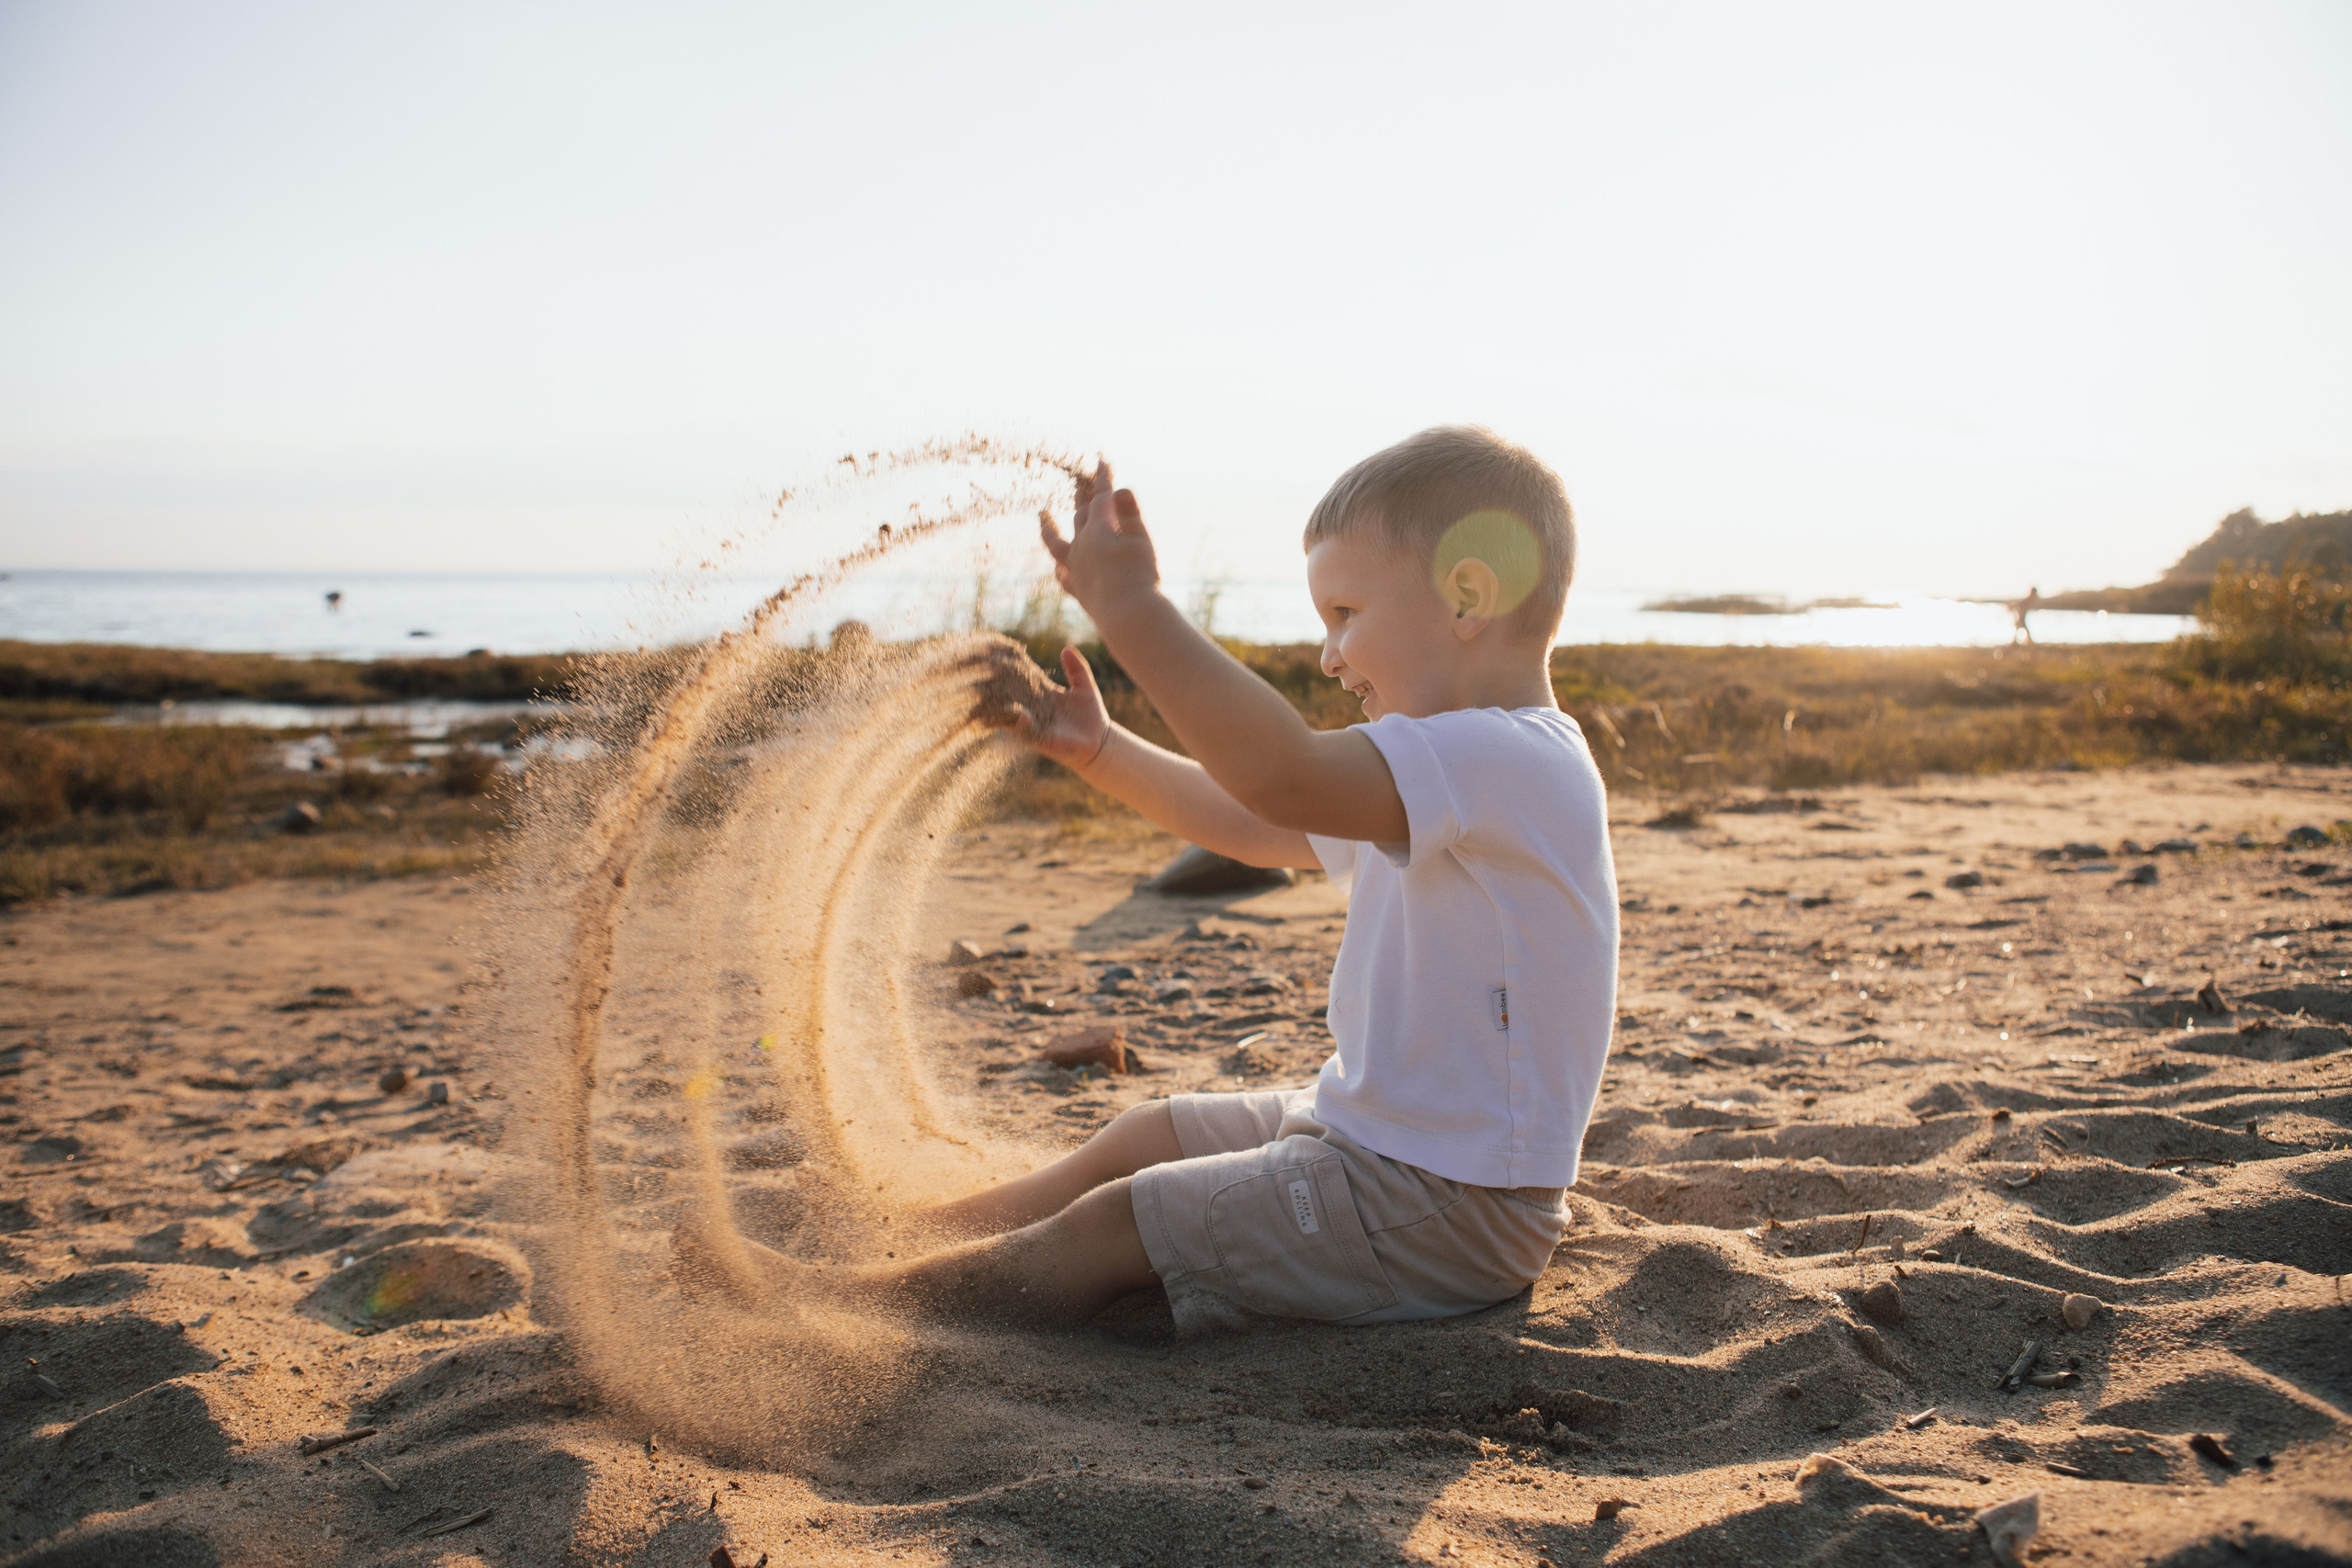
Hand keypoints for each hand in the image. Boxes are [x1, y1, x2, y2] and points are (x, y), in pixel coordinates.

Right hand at [971, 642, 1111, 771]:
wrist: (1100, 742)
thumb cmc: (1092, 714)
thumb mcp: (1085, 687)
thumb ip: (1076, 669)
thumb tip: (1066, 648)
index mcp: (1044, 694)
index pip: (1025, 679)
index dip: (1014, 668)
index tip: (1001, 654)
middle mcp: (1034, 708)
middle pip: (1011, 695)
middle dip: (996, 685)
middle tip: (981, 673)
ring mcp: (1035, 724)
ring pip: (1012, 714)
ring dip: (1000, 706)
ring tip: (986, 695)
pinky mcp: (1040, 739)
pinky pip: (1026, 732)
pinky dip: (1021, 724)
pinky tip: (1021, 714)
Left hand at [1039, 460, 1159, 618]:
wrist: (1128, 617)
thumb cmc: (1138, 576)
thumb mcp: (1140, 540)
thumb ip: (1129, 514)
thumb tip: (1120, 490)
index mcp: (1097, 530)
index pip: (1101, 498)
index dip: (1102, 479)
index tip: (1100, 461)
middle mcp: (1081, 547)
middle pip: (1079, 514)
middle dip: (1081, 496)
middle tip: (1080, 482)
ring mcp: (1076, 569)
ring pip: (1057, 544)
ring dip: (1049, 527)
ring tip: (1042, 515)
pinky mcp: (1078, 591)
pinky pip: (1063, 576)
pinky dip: (1061, 568)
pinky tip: (1059, 567)